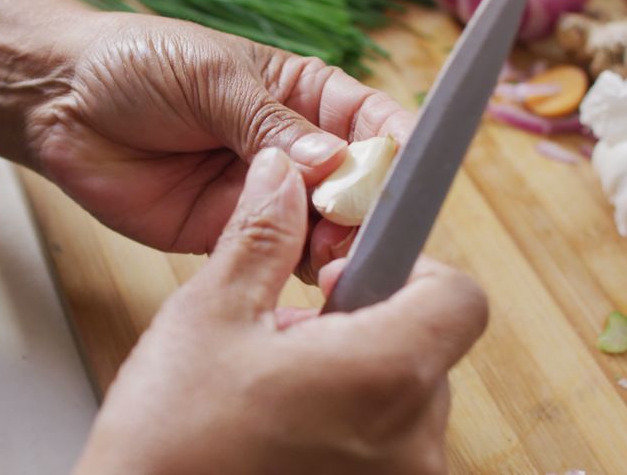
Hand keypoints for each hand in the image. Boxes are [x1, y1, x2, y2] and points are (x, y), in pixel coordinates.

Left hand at [32, 13, 414, 279]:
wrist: (61, 102)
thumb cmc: (137, 65)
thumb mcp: (213, 79)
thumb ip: (272, 126)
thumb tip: (335, 163)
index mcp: (301, 95)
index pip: (370, 123)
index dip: (395, 149)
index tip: (409, 176)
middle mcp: (291, 148)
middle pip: (356, 186)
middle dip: (368, 209)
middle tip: (363, 232)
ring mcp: (262, 194)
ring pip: (323, 228)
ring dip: (337, 245)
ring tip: (336, 258)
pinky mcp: (228, 232)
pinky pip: (275, 255)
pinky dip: (294, 269)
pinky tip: (303, 276)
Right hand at [73, 149, 487, 474]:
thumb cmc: (168, 441)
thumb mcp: (210, 316)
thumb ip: (262, 238)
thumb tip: (283, 178)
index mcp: (381, 376)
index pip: (458, 296)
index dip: (409, 267)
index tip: (352, 267)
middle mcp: (411, 443)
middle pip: (427, 347)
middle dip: (364, 325)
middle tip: (290, 332)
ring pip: (403, 400)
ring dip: (353, 377)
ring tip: (275, 388)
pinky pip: (385, 447)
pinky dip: (347, 425)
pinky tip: (282, 426)